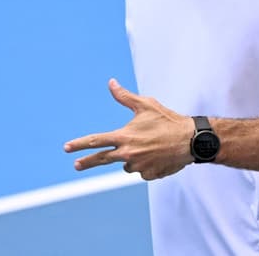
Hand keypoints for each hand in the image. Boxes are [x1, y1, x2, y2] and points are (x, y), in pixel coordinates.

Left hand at [64, 78, 194, 180]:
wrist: (191, 140)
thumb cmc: (168, 120)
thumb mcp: (146, 105)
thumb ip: (125, 97)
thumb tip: (111, 82)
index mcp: (124, 136)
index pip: (95, 141)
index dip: (79, 144)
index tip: (66, 148)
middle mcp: (127, 153)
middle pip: (101, 159)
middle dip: (87, 162)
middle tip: (76, 165)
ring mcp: (137, 166)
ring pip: (127, 164)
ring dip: (134, 157)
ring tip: (152, 147)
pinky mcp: (148, 175)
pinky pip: (142, 171)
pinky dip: (148, 164)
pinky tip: (160, 155)